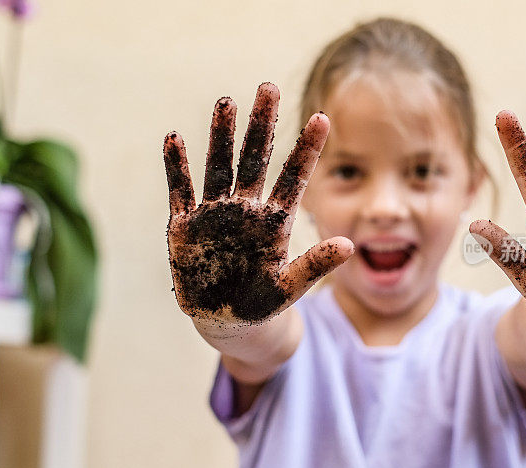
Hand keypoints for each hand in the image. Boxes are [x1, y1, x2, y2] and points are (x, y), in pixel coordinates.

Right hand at [164, 83, 353, 324]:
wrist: (226, 322)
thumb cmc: (262, 303)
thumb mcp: (291, 287)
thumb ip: (316, 265)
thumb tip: (350, 245)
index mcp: (274, 221)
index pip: (293, 177)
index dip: (306, 149)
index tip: (322, 118)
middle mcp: (245, 210)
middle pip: (254, 160)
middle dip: (261, 126)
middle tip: (267, 88)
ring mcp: (214, 215)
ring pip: (218, 167)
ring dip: (220, 137)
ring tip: (226, 103)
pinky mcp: (185, 227)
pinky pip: (180, 191)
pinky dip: (177, 168)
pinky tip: (175, 139)